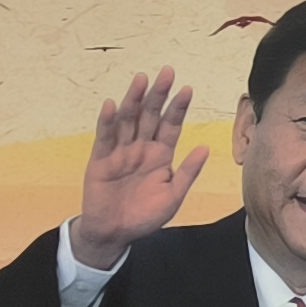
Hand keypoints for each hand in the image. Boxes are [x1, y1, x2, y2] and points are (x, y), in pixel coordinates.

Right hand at [71, 68, 207, 268]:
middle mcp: (141, 148)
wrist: (115, 234)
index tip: (188, 89)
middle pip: (150, 116)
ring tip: (141, 79)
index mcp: (160, 155)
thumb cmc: (146, 216)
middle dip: (158, 95)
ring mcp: (119, 153)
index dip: (178, 108)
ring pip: (128, 121)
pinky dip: (108, 121)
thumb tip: (205, 147)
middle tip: (167, 72)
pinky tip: (113, 105)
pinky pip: (105, 138)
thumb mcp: (173, 195)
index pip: (171, 126)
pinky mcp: (100, 161)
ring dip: (134, 100)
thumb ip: (187, 172)